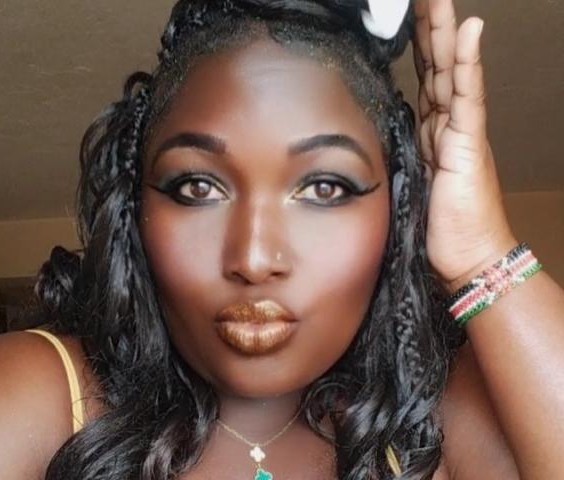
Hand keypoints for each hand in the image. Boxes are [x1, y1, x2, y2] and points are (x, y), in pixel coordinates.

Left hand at [414, 0, 516, 291]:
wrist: (466, 256)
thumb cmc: (437, 226)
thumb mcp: (404, 183)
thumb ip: (395, 156)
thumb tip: (367, 142)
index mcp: (430, 131)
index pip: (422, 77)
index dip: (414, 46)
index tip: (401, 16)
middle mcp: (447, 124)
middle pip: (436, 65)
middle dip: (428, 27)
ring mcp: (461, 130)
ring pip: (450, 70)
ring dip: (444, 32)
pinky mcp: (470, 143)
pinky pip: (468, 96)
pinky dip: (468, 62)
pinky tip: (469, 32)